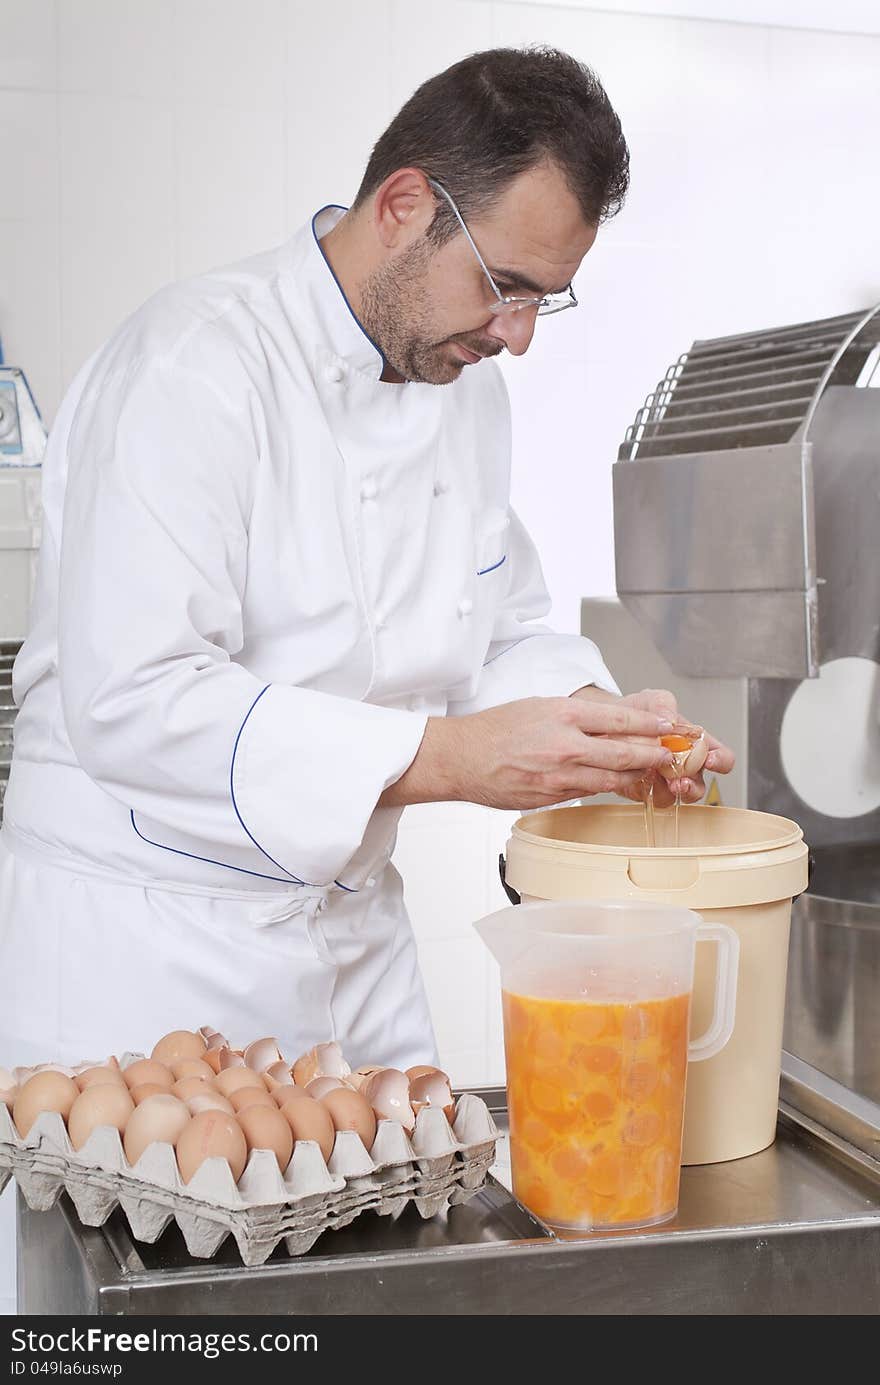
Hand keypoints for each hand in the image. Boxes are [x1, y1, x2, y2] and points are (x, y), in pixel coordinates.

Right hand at [378, 695, 676, 809]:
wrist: (460, 758)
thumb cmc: (495, 729)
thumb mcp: (539, 706)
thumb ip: (574, 717)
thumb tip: (607, 725)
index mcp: (564, 714)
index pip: (621, 719)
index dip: (654, 726)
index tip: (675, 727)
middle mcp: (566, 744)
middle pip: (626, 751)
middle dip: (658, 754)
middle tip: (681, 754)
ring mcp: (560, 774)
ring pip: (613, 776)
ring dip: (640, 775)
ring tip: (663, 773)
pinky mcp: (552, 796)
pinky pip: (590, 791)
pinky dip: (611, 788)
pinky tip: (625, 786)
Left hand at [613, 688, 734, 807]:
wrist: (609, 723)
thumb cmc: (638, 712)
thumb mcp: (653, 699)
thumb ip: (664, 704)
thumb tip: (670, 719)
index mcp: (695, 744)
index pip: (721, 756)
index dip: (721, 761)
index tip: (711, 760)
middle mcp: (684, 765)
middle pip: (700, 785)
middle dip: (693, 786)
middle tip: (682, 781)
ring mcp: (665, 780)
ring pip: (677, 796)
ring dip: (672, 793)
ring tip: (663, 783)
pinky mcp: (645, 790)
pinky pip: (653, 798)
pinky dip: (648, 792)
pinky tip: (640, 779)